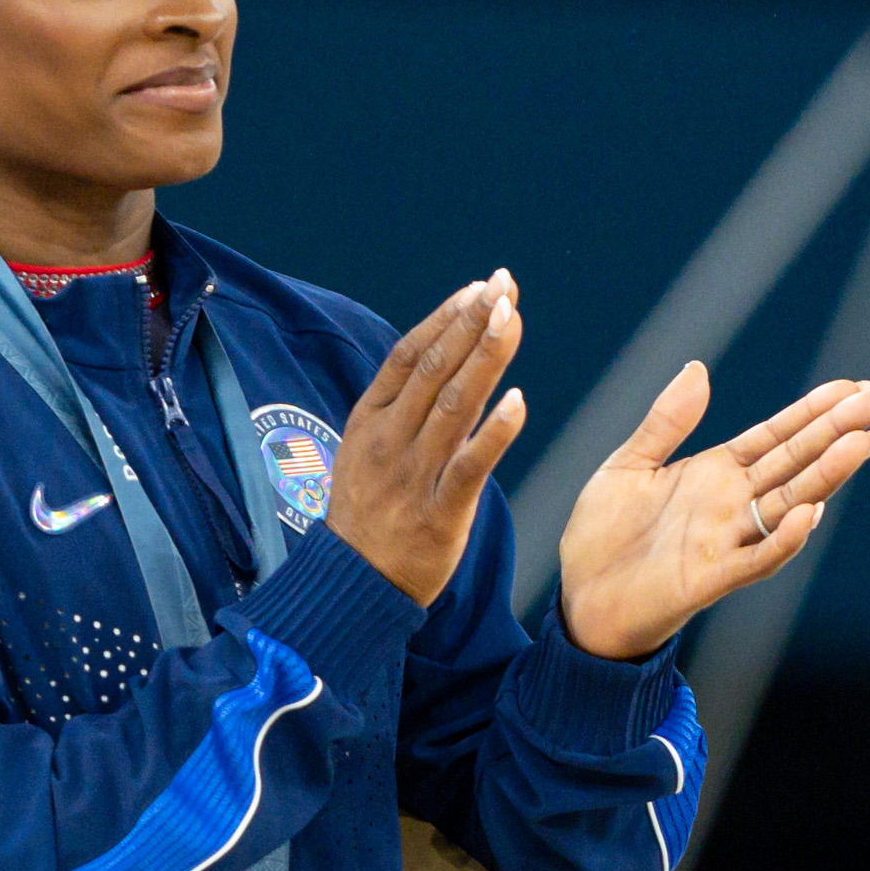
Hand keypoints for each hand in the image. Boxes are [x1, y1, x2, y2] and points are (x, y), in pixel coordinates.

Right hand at [333, 270, 527, 603]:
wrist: (352, 584)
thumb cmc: (370, 510)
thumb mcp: (369, 448)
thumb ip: (403, 405)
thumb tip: (444, 355)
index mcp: (370, 419)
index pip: (407, 355)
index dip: (445, 318)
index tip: (481, 287)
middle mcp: (389, 439)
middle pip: (432, 369)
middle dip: (470, 323)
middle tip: (504, 287)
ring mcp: (412, 474)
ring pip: (453, 405)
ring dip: (485, 358)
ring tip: (512, 319)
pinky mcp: (439, 511)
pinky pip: (469, 466)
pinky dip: (495, 433)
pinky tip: (517, 401)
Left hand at [557, 369, 869, 662]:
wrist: (580, 598)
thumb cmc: (603, 536)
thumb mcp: (628, 465)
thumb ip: (666, 422)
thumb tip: (697, 368)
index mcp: (717, 472)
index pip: (780, 434)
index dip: (818, 410)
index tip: (858, 384)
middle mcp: (733, 503)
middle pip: (799, 460)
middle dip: (842, 430)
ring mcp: (727, 540)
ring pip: (791, 502)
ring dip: (829, 474)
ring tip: (865, 441)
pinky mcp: (711, 578)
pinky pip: (757, 558)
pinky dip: (784, 538)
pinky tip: (811, 512)